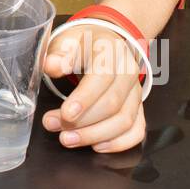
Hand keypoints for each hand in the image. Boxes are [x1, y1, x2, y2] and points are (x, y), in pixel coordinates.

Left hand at [41, 20, 145, 152]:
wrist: (104, 42)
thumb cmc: (81, 44)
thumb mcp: (66, 41)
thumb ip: (59, 53)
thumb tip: (51, 64)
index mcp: (110, 51)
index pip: (103, 77)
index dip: (85, 98)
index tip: (65, 114)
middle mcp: (129, 72)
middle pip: (113, 104)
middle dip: (82, 121)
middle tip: (53, 126)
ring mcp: (136, 92)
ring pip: (125, 121)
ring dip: (95, 135)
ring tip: (67, 139)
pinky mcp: (138, 107)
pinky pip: (137, 130)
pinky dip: (119, 143)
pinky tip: (96, 146)